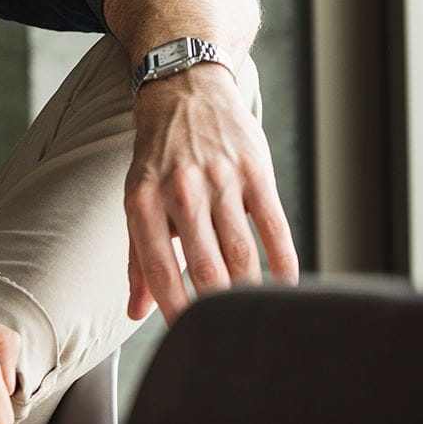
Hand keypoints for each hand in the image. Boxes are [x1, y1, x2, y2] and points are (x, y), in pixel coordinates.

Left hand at [123, 63, 298, 323]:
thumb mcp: (137, 196)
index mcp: (143, 198)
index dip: (173, 308)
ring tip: (257, 321)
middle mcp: (180, 188)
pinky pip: (274, 226)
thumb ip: (138, 255)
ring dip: (251, 292)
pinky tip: (286, 287)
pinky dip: (283, 263)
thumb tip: (136, 311)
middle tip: (230, 338)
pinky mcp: (254, 169)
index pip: (157, 267)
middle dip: (218, 310)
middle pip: (205, 266)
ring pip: (241, 252)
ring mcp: (220, 177)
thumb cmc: (158, 154)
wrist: (184, 85)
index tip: (187, 338)